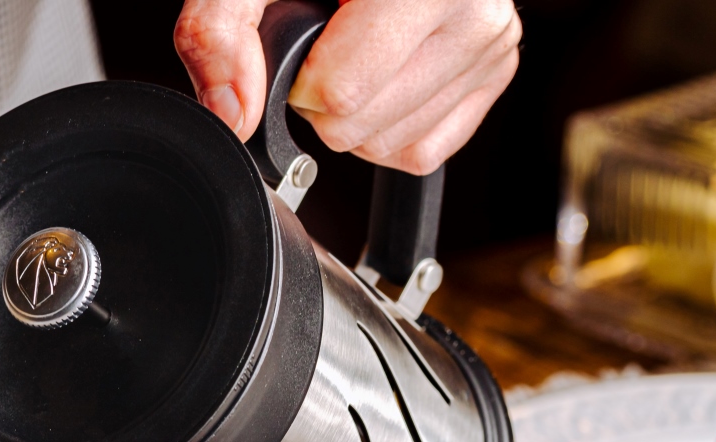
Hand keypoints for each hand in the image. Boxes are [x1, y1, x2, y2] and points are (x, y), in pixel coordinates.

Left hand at [175, 0, 520, 174]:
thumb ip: (219, 31)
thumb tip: (232, 114)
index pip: (340, 92)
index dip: (299, 82)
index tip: (305, 43)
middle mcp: (475, 8)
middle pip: (357, 126)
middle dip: (324, 102)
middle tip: (329, 49)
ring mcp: (493, 43)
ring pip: (389, 146)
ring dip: (355, 119)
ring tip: (358, 56)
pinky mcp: (497, 74)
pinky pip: (422, 153)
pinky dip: (388, 131)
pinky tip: (384, 80)